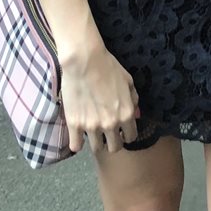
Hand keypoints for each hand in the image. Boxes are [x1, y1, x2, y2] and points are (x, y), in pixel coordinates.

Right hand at [59, 38, 139, 155]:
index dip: (127, 134)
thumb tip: (136, 114)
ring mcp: (92, 127)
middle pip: (114, 147)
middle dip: (113, 141)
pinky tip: (78, 135)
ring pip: (97, 148)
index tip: (121, 130)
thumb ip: (133, 100)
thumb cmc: (108, 67)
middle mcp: (111, 124)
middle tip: (107, 133)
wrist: (84, 61)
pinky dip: (77, 143)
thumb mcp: (128, 81)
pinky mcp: (75, 125)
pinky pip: (76, 146)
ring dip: (96, 141)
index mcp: (126, 114)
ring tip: (93, 131)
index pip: (131, 137)